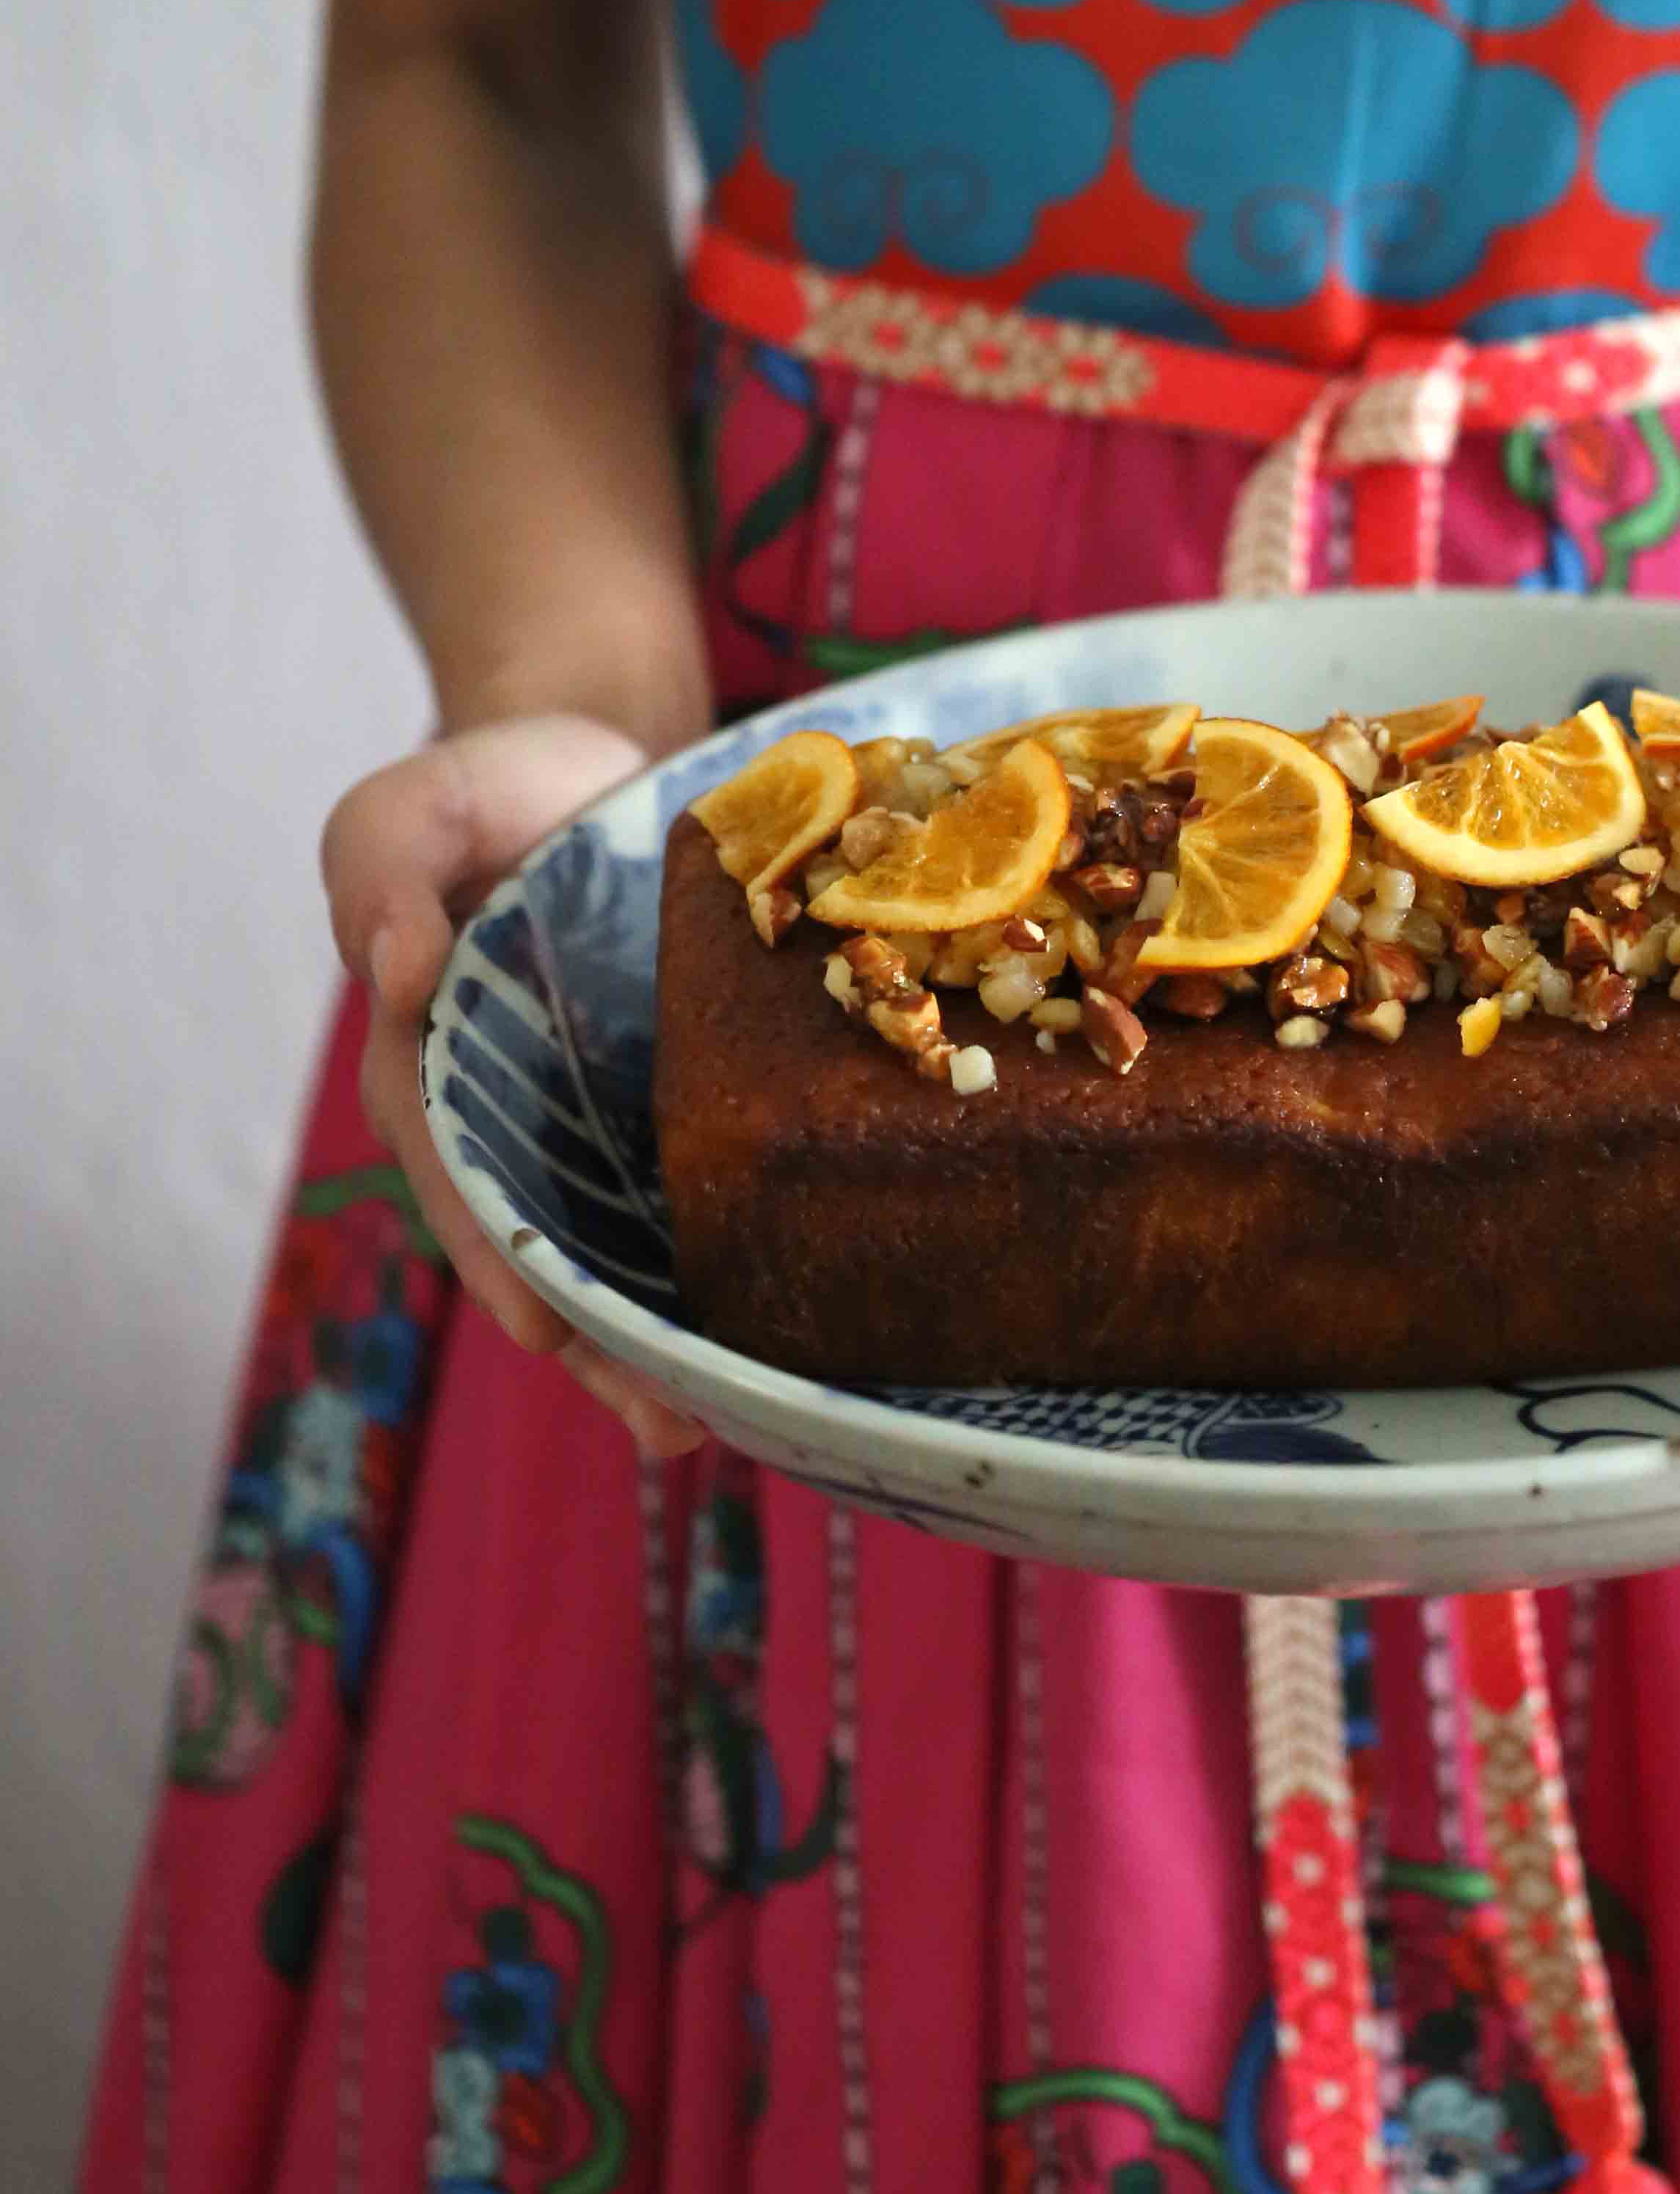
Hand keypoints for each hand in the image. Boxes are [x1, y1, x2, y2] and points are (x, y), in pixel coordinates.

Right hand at [322, 714, 706, 1459]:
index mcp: (433, 1068)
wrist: (598, 765)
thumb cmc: (494, 789)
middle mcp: (511, 1124)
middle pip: (544, 1257)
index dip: (503, 1258)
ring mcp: (593, 1129)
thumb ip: (380, 863)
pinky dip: (727, 1275)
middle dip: (602, 1350)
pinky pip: (693, 1205)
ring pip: (621, 1259)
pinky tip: (786, 1346)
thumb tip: (394, 968)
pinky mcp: (676, 1112)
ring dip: (664, 1348)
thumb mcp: (416, 802)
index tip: (548, 1325)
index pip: (462, 1182)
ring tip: (724, 1428)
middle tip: (674, 1426)